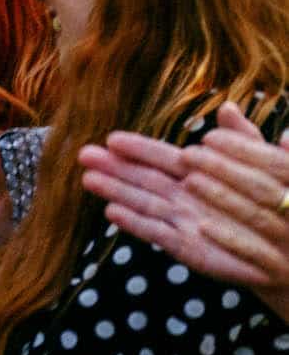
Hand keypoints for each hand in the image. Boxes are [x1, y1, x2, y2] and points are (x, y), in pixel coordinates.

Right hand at [80, 102, 288, 295]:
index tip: (112, 139)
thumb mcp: (265, 163)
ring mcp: (183, 221)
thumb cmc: (278, 203)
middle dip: (114, 167)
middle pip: (143, 179)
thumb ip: (242, 140)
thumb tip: (226, 108)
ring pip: (143, 203)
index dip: (138, 148)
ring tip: (89, 179)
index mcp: (201, 174)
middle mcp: (185, 196)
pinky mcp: (186, 247)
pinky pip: (157, 233)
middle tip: (84, 155)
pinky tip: (112, 212)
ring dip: (115, 191)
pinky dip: (135, 223)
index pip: (163, 157)